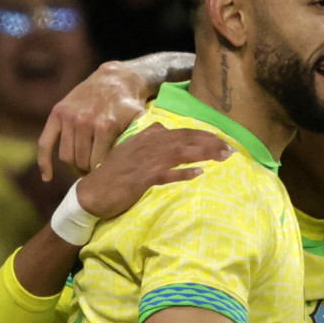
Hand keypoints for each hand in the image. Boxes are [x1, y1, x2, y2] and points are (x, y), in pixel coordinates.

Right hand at [38, 60, 153, 180]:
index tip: (106, 178)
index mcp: (105, 126)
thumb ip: (135, 142)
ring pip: (66, 156)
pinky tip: (47, 177)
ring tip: (82, 171)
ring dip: (73, 168)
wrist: (115, 79)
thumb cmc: (129, 105)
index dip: (101, 174)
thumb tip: (140, 167)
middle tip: (95, 175)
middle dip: (88, 172)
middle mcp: (84, 121)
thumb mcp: (139, 123)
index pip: (98, 164)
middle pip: (81, 162)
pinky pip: (45, 142)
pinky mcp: (57, 112)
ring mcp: (69, 117)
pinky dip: (44, 161)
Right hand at [74, 123, 232, 225]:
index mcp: (147, 138)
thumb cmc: (114, 174)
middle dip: (210, 143)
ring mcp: (144, 162)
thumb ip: (148, 140)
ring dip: (203, 153)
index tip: (223, 141)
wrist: (92, 193)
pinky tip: (198, 173)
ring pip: (179, 153)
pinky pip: (165, 174)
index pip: (181, 132)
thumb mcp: (131, 151)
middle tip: (231, 149)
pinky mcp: (140, 179)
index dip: (203, 135)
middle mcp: (147, 146)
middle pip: (184, 140)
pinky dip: (182, 173)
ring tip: (223, 157)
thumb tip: (162, 129)